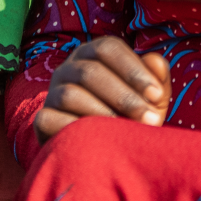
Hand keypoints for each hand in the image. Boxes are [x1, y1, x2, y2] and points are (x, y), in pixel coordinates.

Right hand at [35, 36, 171, 141]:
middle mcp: (68, 68)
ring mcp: (52, 93)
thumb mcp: (150, 98)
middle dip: (124, 96)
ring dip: (102, 114)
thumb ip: (157, 78)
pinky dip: (75, 130)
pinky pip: (50, 119)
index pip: (108, 48)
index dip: (133, 69)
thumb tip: (156, 62)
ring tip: (125, 132)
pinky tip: (97, 141)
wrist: (105, 152)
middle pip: (90, 71)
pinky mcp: (42, 119)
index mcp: (93, 54)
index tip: (157, 94)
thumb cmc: (131, 116)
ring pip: (70, 95)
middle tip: (149, 118)